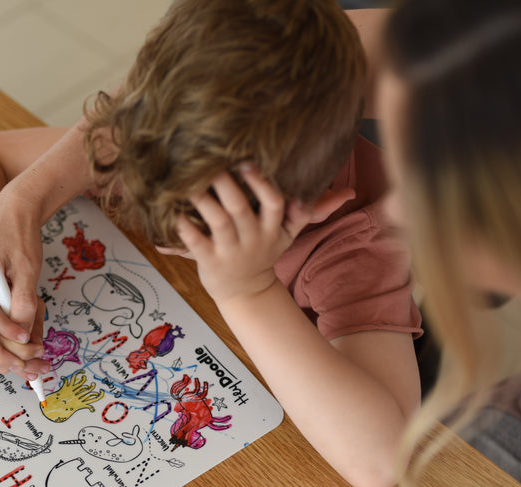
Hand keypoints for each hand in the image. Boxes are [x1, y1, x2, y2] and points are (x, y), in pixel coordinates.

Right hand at [0, 200, 49, 376]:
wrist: (9, 215)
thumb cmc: (17, 236)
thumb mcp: (27, 270)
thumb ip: (23, 305)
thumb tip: (23, 340)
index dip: (0, 350)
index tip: (26, 356)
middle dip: (1, 360)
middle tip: (33, 366)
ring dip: (1, 355)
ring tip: (34, 355)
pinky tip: (25, 340)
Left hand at [175, 164, 353, 303]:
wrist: (245, 291)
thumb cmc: (264, 251)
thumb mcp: (290, 233)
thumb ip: (312, 210)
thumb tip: (348, 193)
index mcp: (273, 227)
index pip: (275, 203)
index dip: (263, 184)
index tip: (249, 162)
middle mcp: (253, 238)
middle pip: (242, 208)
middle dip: (227, 184)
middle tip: (211, 161)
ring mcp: (231, 250)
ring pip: (218, 222)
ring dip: (203, 201)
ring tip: (188, 181)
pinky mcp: (209, 261)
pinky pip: (196, 243)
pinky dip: (183, 227)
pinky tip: (171, 212)